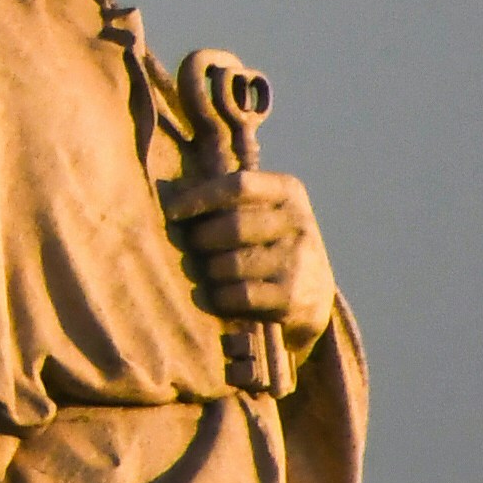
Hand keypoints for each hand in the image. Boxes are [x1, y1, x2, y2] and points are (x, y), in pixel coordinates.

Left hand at [160, 166, 338, 344]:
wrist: (315, 294)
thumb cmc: (269, 242)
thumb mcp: (260, 210)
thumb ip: (222, 197)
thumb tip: (168, 189)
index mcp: (288, 191)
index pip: (238, 185)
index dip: (200, 197)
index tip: (171, 211)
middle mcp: (298, 222)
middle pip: (231, 227)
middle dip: (200, 240)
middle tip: (190, 249)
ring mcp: (298, 260)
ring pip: (229, 265)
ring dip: (206, 272)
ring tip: (205, 272)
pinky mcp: (292, 296)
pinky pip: (236, 296)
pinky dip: (215, 297)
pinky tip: (211, 295)